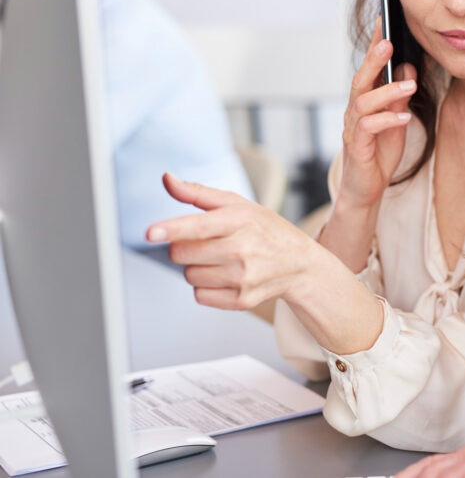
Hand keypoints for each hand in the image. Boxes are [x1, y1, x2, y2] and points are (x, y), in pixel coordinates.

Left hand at [146, 173, 326, 309]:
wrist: (299, 263)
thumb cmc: (264, 229)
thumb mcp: (237, 204)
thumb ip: (197, 193)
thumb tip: (166, 179)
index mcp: (241, 220)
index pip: (199, 226)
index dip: (172, 229)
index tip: (150, 232)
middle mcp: (243, 249)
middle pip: (182, 253)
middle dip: (184, 247)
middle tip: (206, 242)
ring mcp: (244, 277)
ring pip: (189, 276)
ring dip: (196, 267)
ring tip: (221, 259)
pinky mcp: (242, 300)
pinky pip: (200, 296)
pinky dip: (206, 287)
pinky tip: (226, 276)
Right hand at [338, 17, 417, 210]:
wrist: (366, 189)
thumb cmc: (379, 152)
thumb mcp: (396, 120)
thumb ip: (399, 97)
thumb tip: (408, 70)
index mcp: (365, 100)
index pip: (369, 68)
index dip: (375, 45)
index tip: (386, 21)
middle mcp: (354, 110)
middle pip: (360, 78)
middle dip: (374, 59)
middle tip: (389, 42)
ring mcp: (353, 128)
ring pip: (363, 102)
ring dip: (387, 91)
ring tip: (411, 85)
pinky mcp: (357, 147)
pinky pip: (368, 129)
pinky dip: (387, 121)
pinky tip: (404, 118)